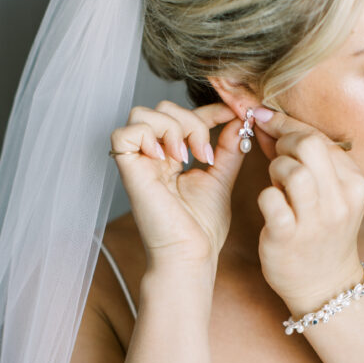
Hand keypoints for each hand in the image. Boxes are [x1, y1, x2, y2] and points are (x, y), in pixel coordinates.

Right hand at [110, 100, 245, 269]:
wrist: (190, 254)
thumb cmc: (201, 228)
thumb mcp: (221, 178)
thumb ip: (228, 148)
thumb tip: (239, 120)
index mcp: (170, 157)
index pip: (184, 116)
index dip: (209, 108)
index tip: (234, 113)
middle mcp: (152, 156)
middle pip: (162, 108)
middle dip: (191, 120)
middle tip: (205, 154)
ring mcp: (139, 162)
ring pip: (142, 114)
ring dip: (173, 127)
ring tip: (188, 157)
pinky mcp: (129, 171)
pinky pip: (125, 133)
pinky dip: (149, 136)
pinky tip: (167, 158)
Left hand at [251, 108, 363, 314]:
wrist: (326, 285)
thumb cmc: (322, 232)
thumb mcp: (329, 193)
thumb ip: (306, 159)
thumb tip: (269, 121)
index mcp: (355, 182)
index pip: (321, 137)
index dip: (288, 124)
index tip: (266, 118)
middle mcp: (341, 200)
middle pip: (309, 144)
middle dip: (284, 143)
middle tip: (276, 156)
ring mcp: (317, 220)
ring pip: (291, 169)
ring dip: (275, 170)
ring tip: (276, 184)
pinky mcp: (289, 236)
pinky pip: (270, 199)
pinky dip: (265, 195)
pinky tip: (271, 206)